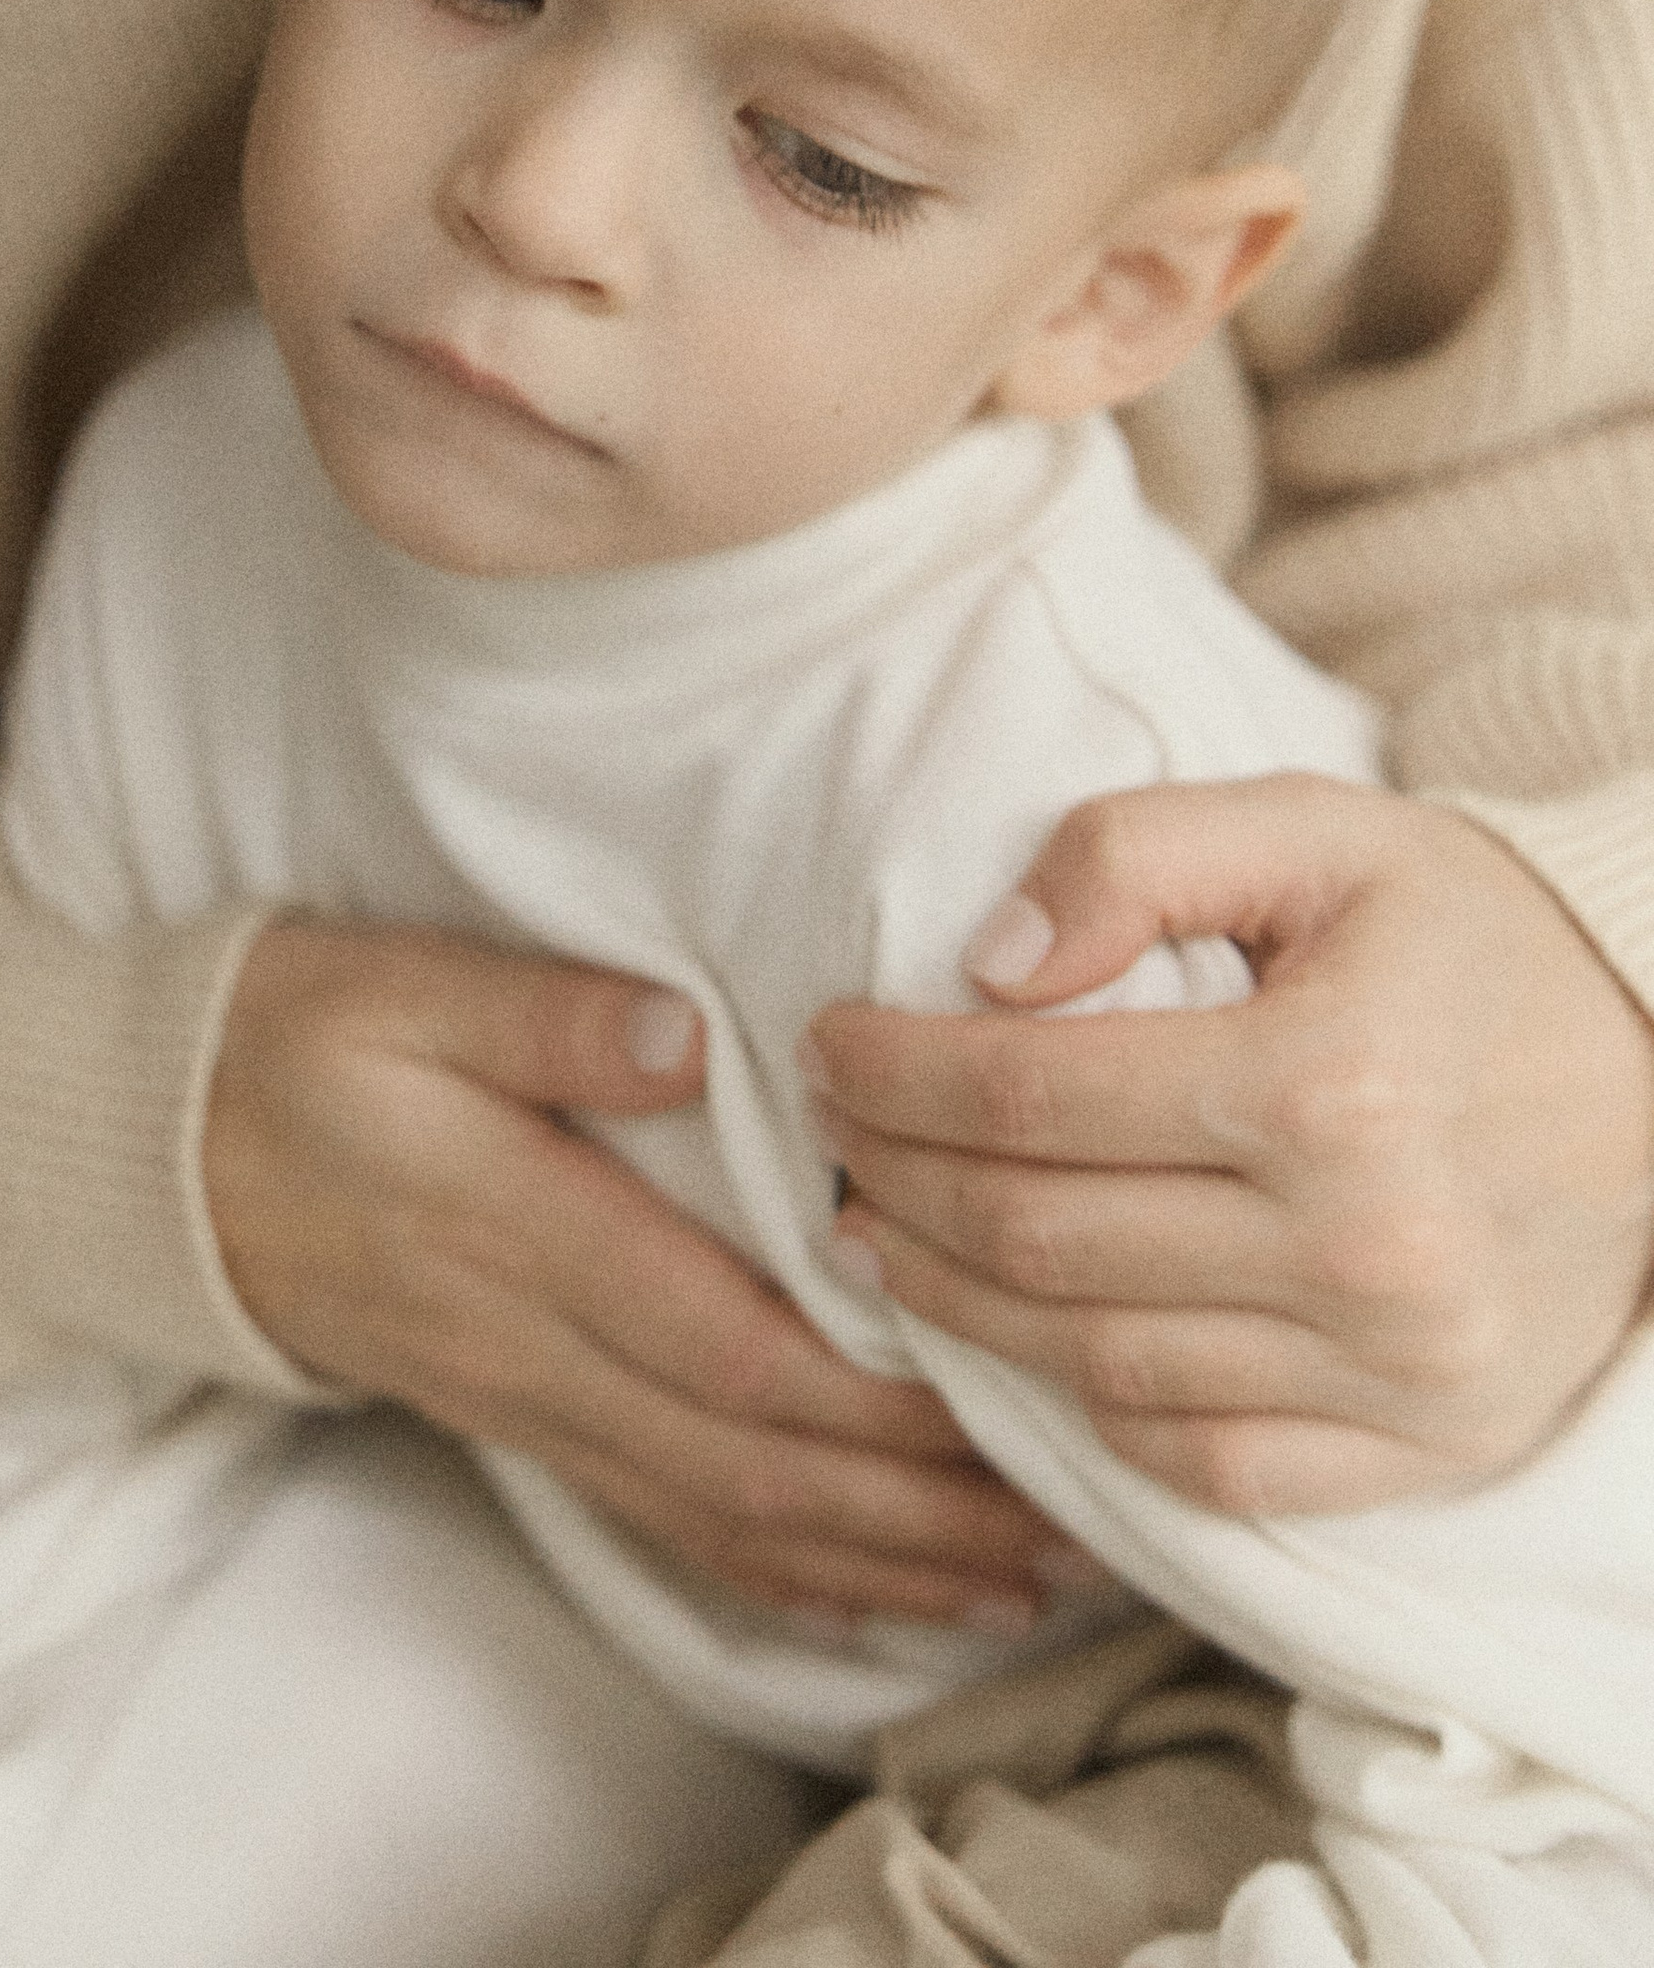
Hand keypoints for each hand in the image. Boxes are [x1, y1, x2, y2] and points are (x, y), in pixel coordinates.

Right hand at [203, 915, 1090, 1628]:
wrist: (167, 1156)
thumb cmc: (297, 1041)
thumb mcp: (398, 985)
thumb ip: (544, 1012)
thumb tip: (687, 1030)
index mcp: (516, 1227)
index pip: (718, 1337)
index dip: (861, 1383)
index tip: (994, 1380)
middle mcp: (534, 1344)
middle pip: (752, 1454)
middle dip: (918, 1495)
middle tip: (1072, 1498)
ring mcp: (531, 1402)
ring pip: (731, 1514)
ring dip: (885, 1555)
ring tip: (1031, 1565)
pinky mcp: (531, 1424)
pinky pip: (679, 1526)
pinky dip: (798, 1572)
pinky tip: (896, 1587)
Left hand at [807, 775, 1653, 1511]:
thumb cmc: (1469, 936)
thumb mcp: (1316, 832)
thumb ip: (1139, 857)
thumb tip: (987, 967)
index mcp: (1326, 1085)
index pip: (1027, 1099)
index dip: (893, 1076)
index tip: (824, 1045)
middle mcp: (1362, 1250)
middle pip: (1040, 1239)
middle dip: (896, 1182)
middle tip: (830, 1136)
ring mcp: (1398, 1373)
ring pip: (1096, 1364)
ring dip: (958, 1305)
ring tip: (882, 1235)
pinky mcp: (1424, 1447)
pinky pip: (1206, 1462)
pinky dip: (1093, 1410)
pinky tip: (1028, 1341)